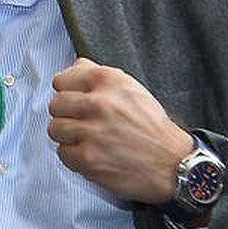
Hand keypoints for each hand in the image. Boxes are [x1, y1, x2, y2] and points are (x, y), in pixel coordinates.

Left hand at [47, 58, 192, 203]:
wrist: (172, 163)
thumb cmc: (152, 127)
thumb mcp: (132, 89)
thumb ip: (100, 75)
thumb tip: (76, 65)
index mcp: (108, 80)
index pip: (61, 80)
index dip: (67, 92)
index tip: (75, 100)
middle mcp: (98, 103)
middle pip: (55, 105)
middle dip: (66, 115)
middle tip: (83, 123)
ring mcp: (91, 131)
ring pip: (55, 129)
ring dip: (68, 136)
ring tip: (88, 139)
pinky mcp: (87, 158)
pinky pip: (62, 153)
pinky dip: (74, 156)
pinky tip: (92, 154)